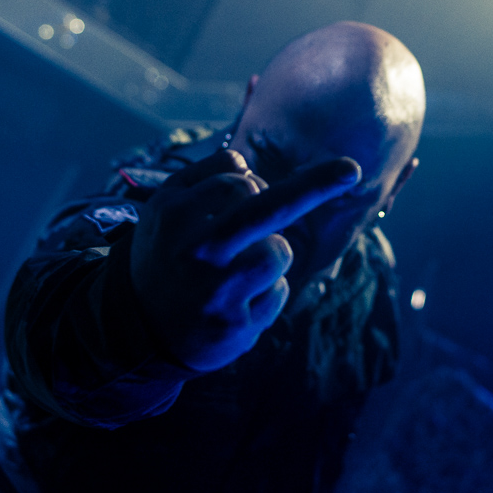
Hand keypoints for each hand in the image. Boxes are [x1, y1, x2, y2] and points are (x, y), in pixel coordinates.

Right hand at [129, 149, 360, 371]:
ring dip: (273, 253)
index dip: (252, 184)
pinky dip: (269, 291)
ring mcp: (215, 290)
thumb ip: (205, 175)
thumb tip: (249, 164)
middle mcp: (194, 249)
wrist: (139, 328)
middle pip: (267, 205)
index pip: (237, 179)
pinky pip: (279, 291)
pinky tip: (238, 301)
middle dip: (317, 183)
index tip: (261, 186)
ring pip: (279, 250)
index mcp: (174, 213)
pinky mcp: (234, 326)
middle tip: (352, 169)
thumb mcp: (167, 206)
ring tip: (241, 269)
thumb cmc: (165, 253)